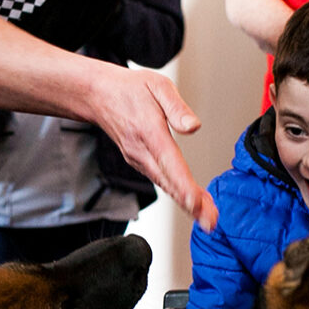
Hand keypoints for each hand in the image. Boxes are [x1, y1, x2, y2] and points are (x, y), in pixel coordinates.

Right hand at [89, 68, 217, 231]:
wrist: (98, 96)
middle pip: (169, 183)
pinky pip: (160, 181)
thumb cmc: (129, 89)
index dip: (184, 186)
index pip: (170, 163)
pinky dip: (177, 193)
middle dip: (191, 205)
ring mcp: (138, 159)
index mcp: (150, 131)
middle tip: (211, 222)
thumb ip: (177, 108)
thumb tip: (193, 127)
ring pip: (165, 186)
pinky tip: (192, 203)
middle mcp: (142, 151)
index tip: (198, 203)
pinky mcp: (139, 162)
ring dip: (187, 203)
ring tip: (208, 218)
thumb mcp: (158, 86)